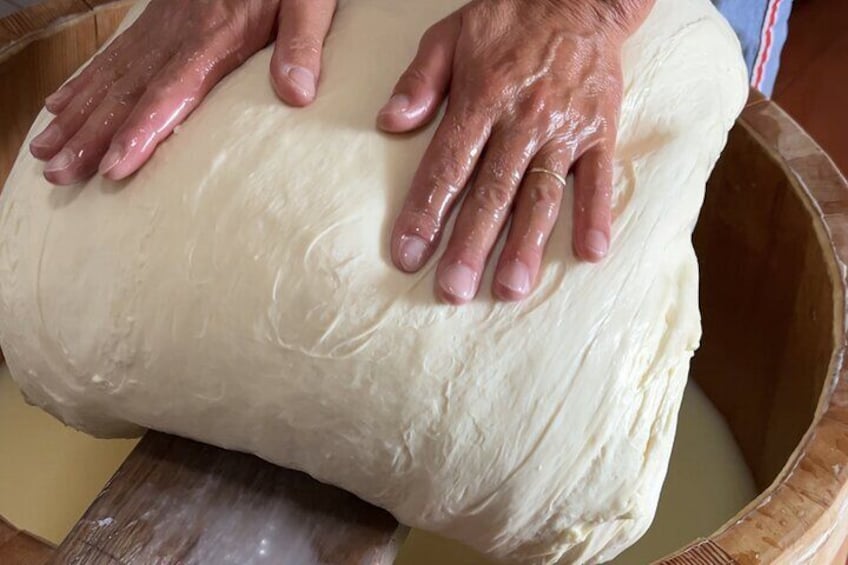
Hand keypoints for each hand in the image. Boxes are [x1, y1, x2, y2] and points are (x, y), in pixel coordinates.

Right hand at [30, 0, 335, 184]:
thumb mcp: (308, 4)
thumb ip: (302, 45)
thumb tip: (297, 94)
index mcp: (215, 37)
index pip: (170, 91)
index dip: (141, 130)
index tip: (115, 165)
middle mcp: (177, 35)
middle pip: (126, 91)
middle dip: (91, 135)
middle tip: (60, 174)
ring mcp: (161, 26)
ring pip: (110, 76)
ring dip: (77, 116)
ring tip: (48, 152)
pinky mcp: (157, 20)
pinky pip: (113, 55)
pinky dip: (84, 82)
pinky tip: (62, 104)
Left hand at [379, 0, 652, 302]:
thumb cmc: (507, 17)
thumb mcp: (449, 35)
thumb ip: (419, 81)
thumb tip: (389, 123)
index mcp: (480, 99)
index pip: (447, 166)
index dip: (426, 213)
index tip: (408, 255)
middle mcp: (521, 120)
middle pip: (492, 192)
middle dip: (470, 245)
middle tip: (453, 291)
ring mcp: (564, 128)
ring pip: (542, 194)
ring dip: (527, 243)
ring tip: (511, 289)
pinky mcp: (600, 130)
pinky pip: (599, 176)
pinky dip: (597, 214)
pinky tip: (592, 253)